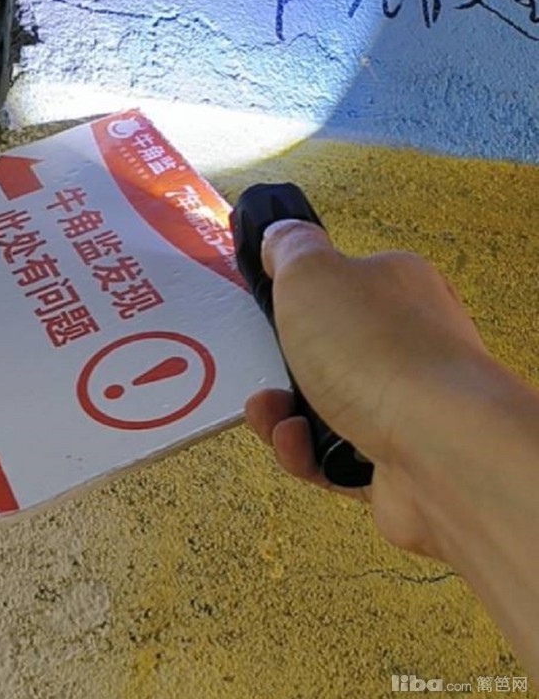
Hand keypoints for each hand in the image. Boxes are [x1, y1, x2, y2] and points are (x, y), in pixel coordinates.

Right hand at [245, 220, 488, 559]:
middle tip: (260, 366)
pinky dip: (307, 453)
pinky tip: (298, 443)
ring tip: (271, 413)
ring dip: (284, 412)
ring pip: (325, 407)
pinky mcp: (400, 462)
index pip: (344, 281)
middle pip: (328, 348)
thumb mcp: (311, 272)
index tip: (264, 306)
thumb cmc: (376, 347)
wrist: (439, 448)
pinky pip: (336, 457)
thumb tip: (281, 236)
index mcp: (398, 285)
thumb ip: (290, 248)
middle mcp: (410, 342)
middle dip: (281, 363)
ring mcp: (408, 405)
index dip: (300, 294)